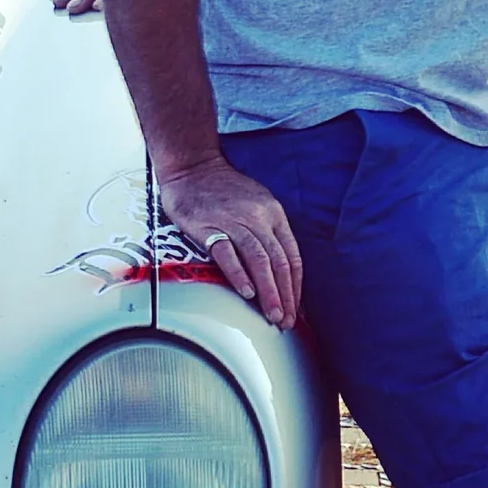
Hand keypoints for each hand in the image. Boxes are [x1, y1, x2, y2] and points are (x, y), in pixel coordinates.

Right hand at [159, 152, 302, 327]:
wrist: (192, 167)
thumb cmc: (223, 190)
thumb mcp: (257, 203)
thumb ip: (268, 232)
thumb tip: (279, 269)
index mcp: (273, 214)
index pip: (291, 256)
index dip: (295, 287)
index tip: (295, 309)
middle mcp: (257, 217)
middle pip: (277, 262)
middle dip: (284, 295)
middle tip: (285, 320)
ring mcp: (233, 221)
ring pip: (258, 261)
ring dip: (268, 292)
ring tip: (272, 315)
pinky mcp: (208, 226)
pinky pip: (227, 253)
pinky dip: (239, 274)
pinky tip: (246, 293)